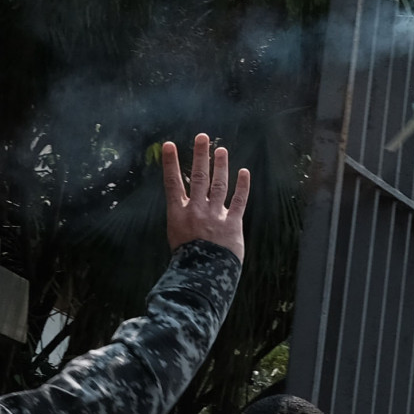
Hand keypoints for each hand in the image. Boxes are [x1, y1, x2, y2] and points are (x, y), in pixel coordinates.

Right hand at [163, 134, 250, 261]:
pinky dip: (242, 186)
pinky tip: (244, 172)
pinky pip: (238, 201)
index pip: (172, 183)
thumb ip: (181, 222)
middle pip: (199, 177)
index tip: (170, 145)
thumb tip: (184, 213)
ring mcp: (215, 214)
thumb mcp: (176, 239)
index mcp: (179, 214)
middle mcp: (196, 209)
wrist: (202, 275)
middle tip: (202, 137)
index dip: (171, 163)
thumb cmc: (186, 262)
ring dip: (220, 165)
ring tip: (221, 150)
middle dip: (200, 155)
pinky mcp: (232, 223)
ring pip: (218, 184)